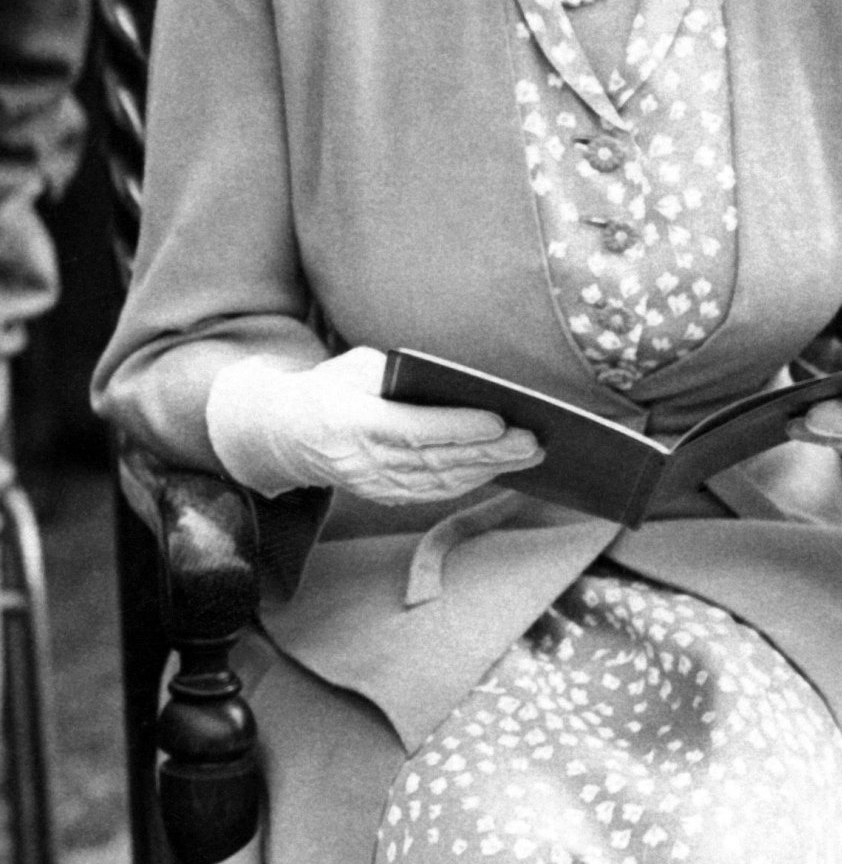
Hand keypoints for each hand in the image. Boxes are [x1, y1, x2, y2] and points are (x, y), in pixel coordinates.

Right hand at [206, 346, 542, 502]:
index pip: (416, 429)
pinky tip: (498, 469)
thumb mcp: (353, 368)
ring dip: (488, 470)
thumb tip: (447, 383)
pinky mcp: (382, 496)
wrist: (284, 433)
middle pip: (436, 461)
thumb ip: (395, 375)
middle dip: (490, 453)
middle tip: (535, 442)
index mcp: (351, 423)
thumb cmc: (329, 388)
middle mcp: (362, 462)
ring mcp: (372, 485)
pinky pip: (431, 493)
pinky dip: (469, 482)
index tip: (501, 420)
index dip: (460, 427)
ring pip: (439, 482)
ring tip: (530, 455)